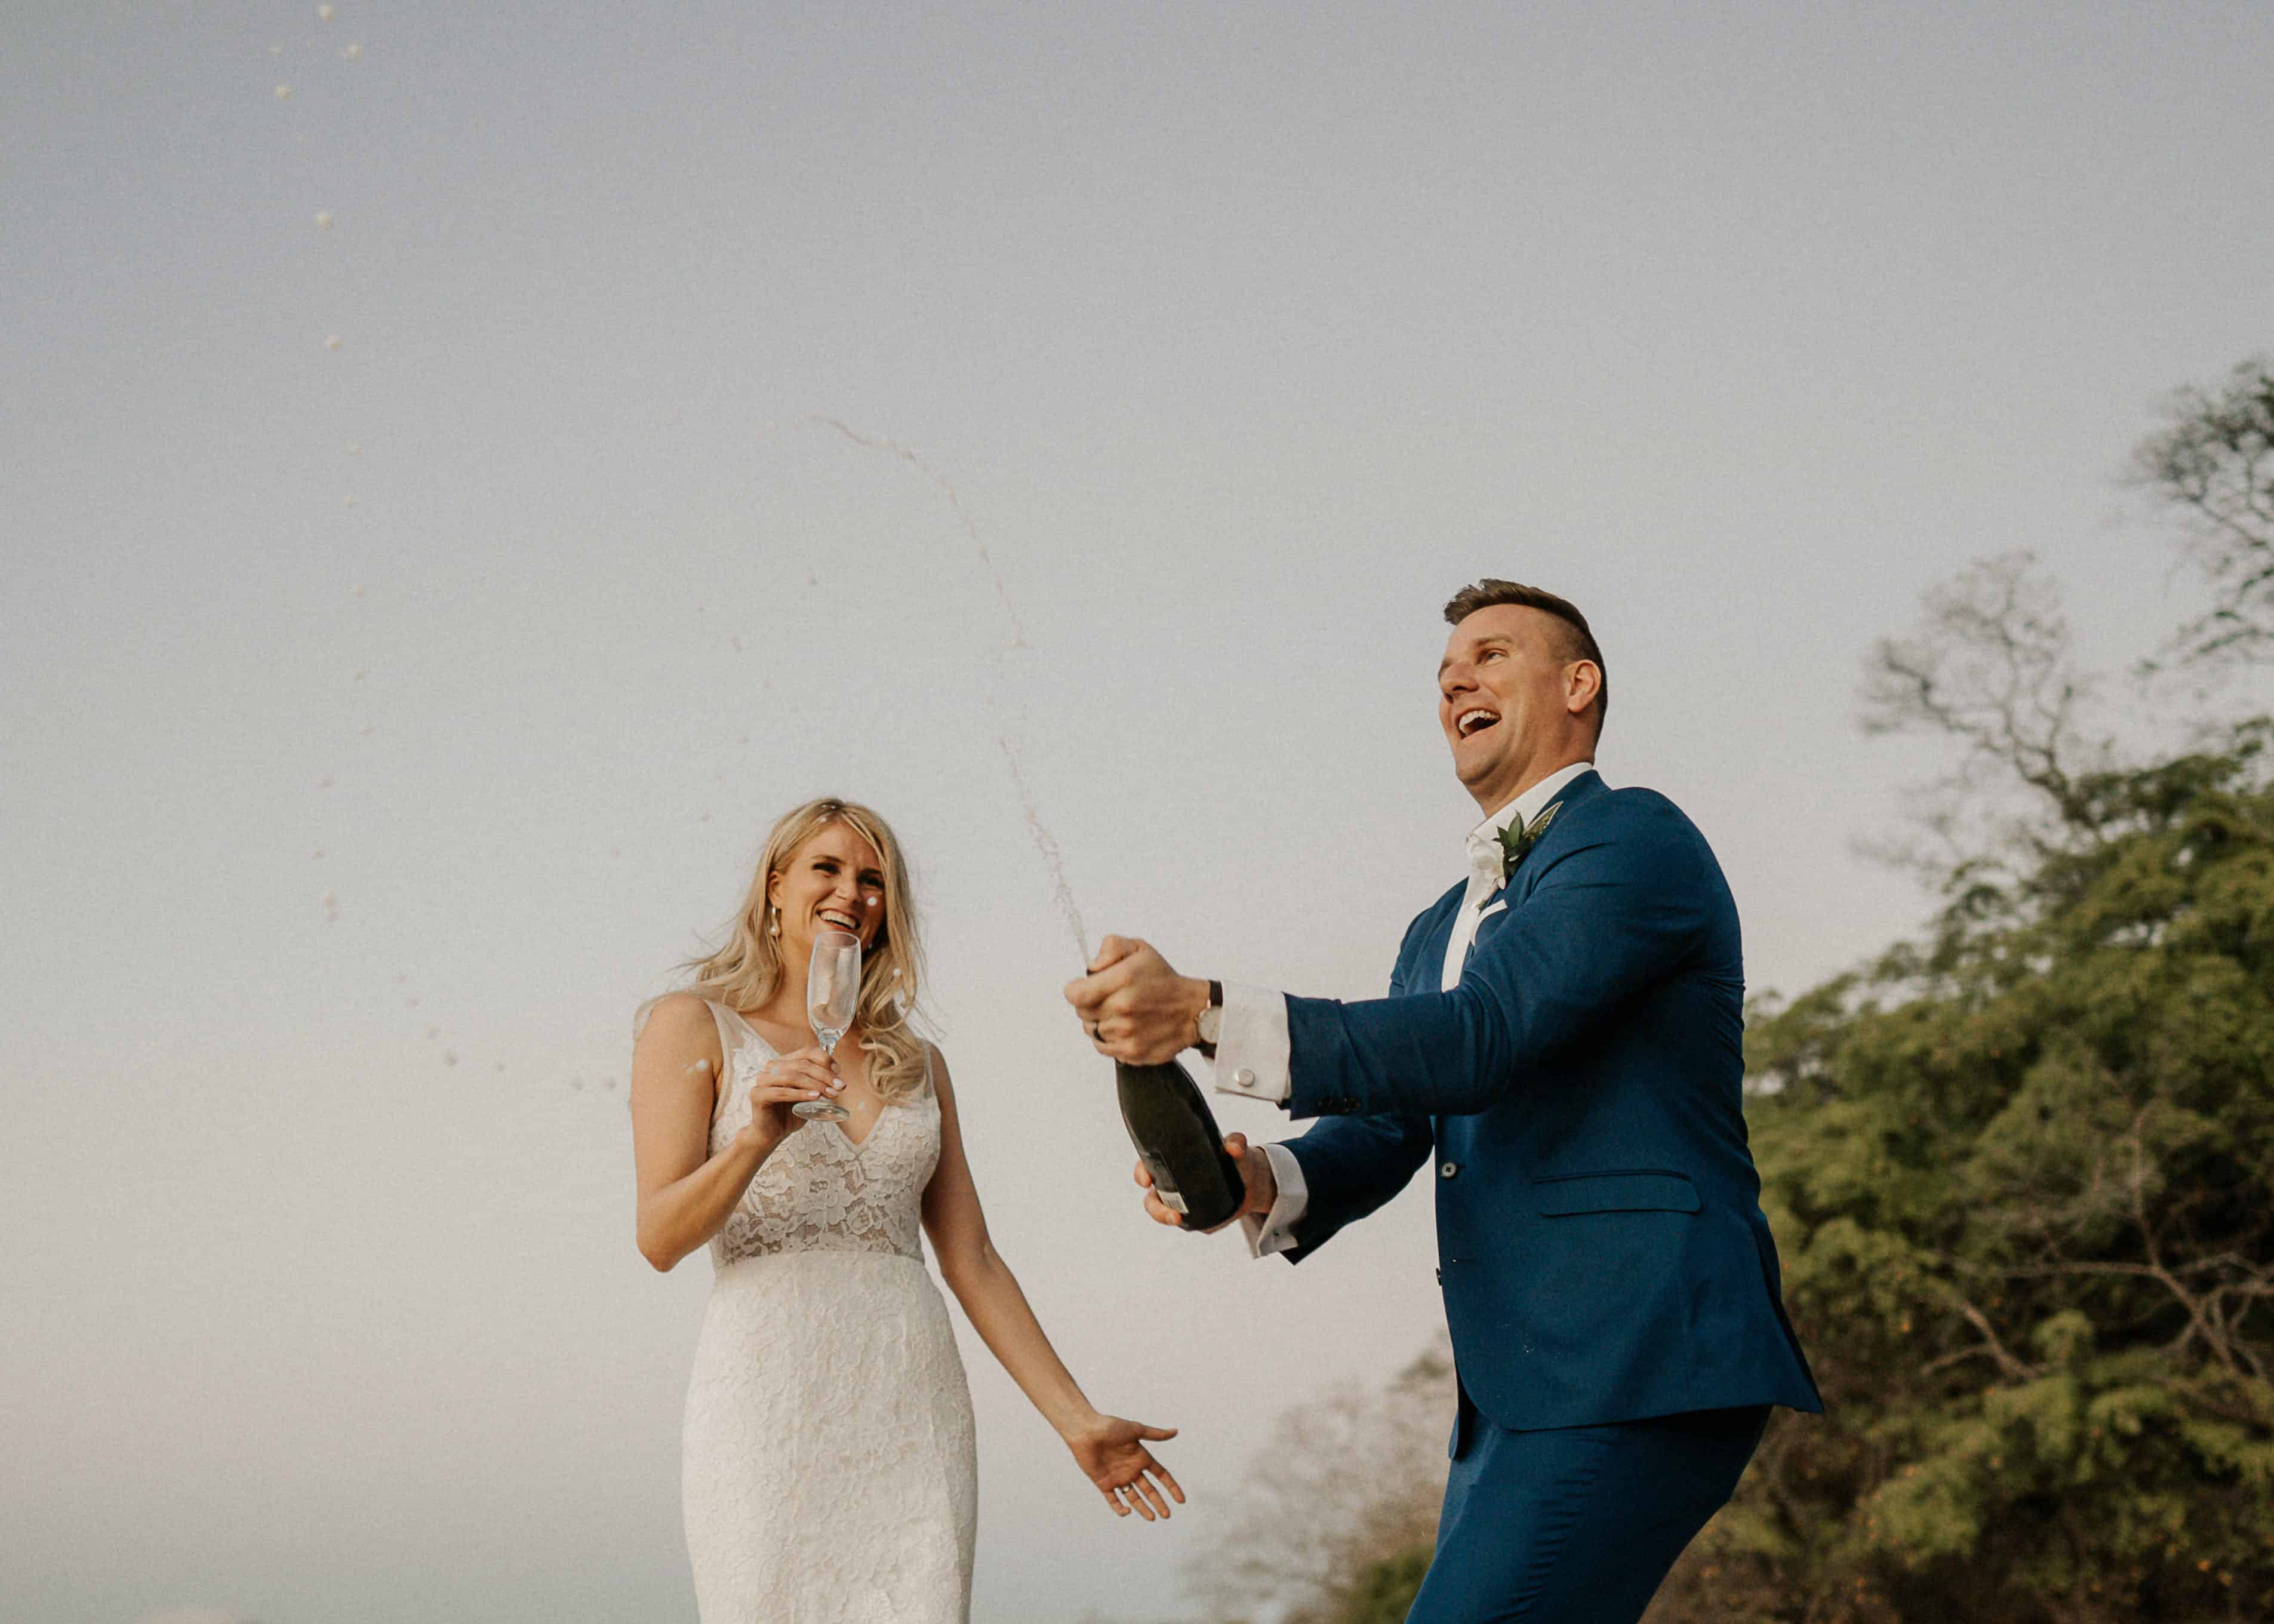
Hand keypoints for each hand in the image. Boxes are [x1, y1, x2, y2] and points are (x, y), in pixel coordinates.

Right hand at [735, 1045, 839, 1154]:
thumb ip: (820, 1083)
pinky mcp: (757, 1094)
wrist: (772, 1134)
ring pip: (792, 1076)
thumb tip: (837, 1074)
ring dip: (815, 1084)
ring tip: (829, 1094)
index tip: (839, 1072)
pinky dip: (800, 1094)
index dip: (825, 1059)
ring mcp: (763, 1079)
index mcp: (785, 1062)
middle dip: (825, 1075)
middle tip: (840, 1087)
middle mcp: (772, 1067)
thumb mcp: (810, 1095)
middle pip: (802, 1064)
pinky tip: (814, 1098)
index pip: (807, 1052)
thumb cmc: (791, 1113)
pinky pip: (782, 1092)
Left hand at [1064, 935, 1209, 1064]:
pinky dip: (1109, 1038)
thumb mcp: (1139, 949)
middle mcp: (1123, 1008)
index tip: (1084, 987)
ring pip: (1091, 1030)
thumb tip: (1091, 967)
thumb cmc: (1162, 979)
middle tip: (1108, 998)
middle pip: (1081, 1013)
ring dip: (1100, 1021)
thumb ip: (1110, 947)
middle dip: (1090, 1004)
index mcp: (1123, 979)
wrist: (1192, 1010)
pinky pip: (1103, 1047)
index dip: (1076, 990)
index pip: (1075, 994)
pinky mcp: (1131, 1052)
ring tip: (1119, 1013)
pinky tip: (1124, 1027)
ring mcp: (1127, 1033)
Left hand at [1064, 1412, 1183, 1521]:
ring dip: (1143, 1508)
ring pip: (1134, 1498)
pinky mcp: (1104, 1484)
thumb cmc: (1110, 1426)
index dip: (1171, 1487)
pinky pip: (1114, 1501)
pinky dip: (1120, 1509)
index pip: (1161, 1476)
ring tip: (1153, 1518)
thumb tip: (1176, 1432)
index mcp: (1141, 1457)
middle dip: (1159, 1502)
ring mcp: (1119, 1478)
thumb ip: (1156, 1434)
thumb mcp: (1136, 1430)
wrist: (1086, 1431)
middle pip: (1150, 1490)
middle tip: (1167, 1515)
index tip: (1181, 1500)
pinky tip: (1128, 1511)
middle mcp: (1132, 1469)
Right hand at [1135, 1132, 1275, 1233]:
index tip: (1146, 1179)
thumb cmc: (1235, 1158)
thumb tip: (1234, 1147)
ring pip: (1161, 1213)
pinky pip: (1183, 1223)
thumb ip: (1236, 1142)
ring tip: (1178, 1219)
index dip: (1141, 1172)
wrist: (1250, 1181)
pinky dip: (1186, 1224)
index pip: (1147, 1165)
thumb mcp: (1236, 1148)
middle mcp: (1170, 1182)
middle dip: (1154, 1207)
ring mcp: (1179, 1202)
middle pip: (1150, 1197)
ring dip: (1165, 1218)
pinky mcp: (1191, 1217)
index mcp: (1172, 1160)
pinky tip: (1200, 1225)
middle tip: (1170, 1212)